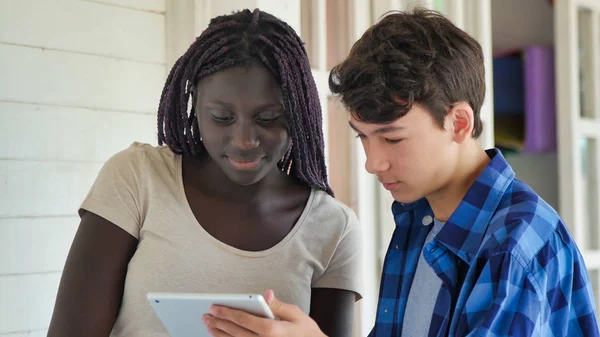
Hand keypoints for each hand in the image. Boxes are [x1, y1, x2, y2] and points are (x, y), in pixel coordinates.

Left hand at [203, 289, 326, 336]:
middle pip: (235, 332)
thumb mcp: (296, 314)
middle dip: (219, 323)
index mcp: (271, 330)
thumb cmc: (306, 332)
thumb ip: (278, 305)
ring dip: (220, 335)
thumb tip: (265, 294)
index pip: (243, 319)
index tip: (214, 308)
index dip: (227, 313)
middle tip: (206, 317)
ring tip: (209, 327)